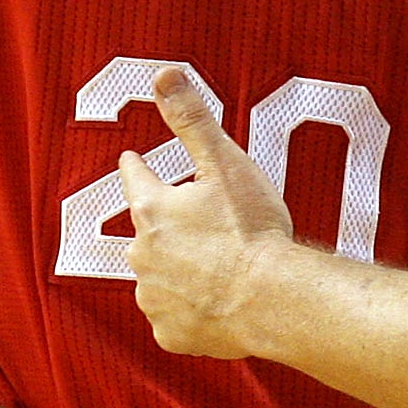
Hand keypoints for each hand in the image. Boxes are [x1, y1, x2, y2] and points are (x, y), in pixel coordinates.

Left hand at [121, 68, 292, 360]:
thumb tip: (162, 74)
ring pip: (158, 277)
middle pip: (148, 232)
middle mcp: (141, 255)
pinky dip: (190, 309)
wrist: (273, 299)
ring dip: (177, 270)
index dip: (138, 166)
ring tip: (213, 267)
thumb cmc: (252, 230)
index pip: (135, 178)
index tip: (134, 160)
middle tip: (201, 224)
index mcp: (152, 211)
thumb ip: (191, 119)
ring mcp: (153, 298)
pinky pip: (174, 317)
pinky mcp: (170, 333)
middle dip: (168, 226)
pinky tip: (216, 302)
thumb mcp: (224, 164)